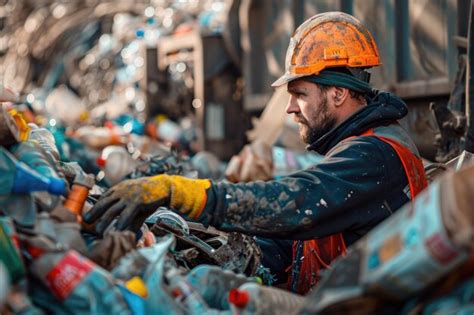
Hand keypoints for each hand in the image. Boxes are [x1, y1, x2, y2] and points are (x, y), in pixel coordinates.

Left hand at [83, 175, 210, 234]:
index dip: (94, 208)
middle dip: (94, 214)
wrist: (164, 186)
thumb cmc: (149, 197)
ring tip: (98, 231)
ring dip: (104, 221)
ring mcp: (129, 196)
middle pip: (103, 204)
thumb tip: (123, 232)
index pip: (102, 198)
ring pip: (112, 210)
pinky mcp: (138, 201)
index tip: (86, 217)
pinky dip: (121, 223)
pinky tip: (117, 231)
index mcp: (118, 189)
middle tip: (86, 223)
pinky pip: (126, 214)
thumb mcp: (135, 204)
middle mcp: (121, 192)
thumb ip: (128, 217)